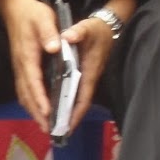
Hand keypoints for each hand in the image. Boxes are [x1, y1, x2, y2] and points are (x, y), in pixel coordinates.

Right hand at [0, 0, 60, 129]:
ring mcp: (19, 67)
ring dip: (33, 110)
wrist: (15, 7)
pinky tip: (38, 109)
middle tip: (48, 128)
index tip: (46, 112)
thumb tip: (55, 47)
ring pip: (24, 93)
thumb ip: (49, 33)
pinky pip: (24, 89)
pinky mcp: (21, 66)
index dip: (39, 98)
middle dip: (37, 112)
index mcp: (28, 56)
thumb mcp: (43, 18)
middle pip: (27, 93)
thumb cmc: (32, 13)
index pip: (33, 81)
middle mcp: (21, 65)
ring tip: (44, 125)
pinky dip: (30, 101)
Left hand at [57, 0, 137, 132]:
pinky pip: (74, 92)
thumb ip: (77, 32)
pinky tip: (54, 106)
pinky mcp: (83, 74)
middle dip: (68, 119)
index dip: (75, 113)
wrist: (108, 26)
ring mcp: (86, 77)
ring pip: (76, 99)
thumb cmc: (97, 30)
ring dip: (66, 112)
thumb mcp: (87, 28)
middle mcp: (88, 78)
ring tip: (51, 125)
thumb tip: (67, 37)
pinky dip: (65, 102)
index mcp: (90, 71)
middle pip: (79, 104)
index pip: (83, 97)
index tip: (66, 127)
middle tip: (53, 132)